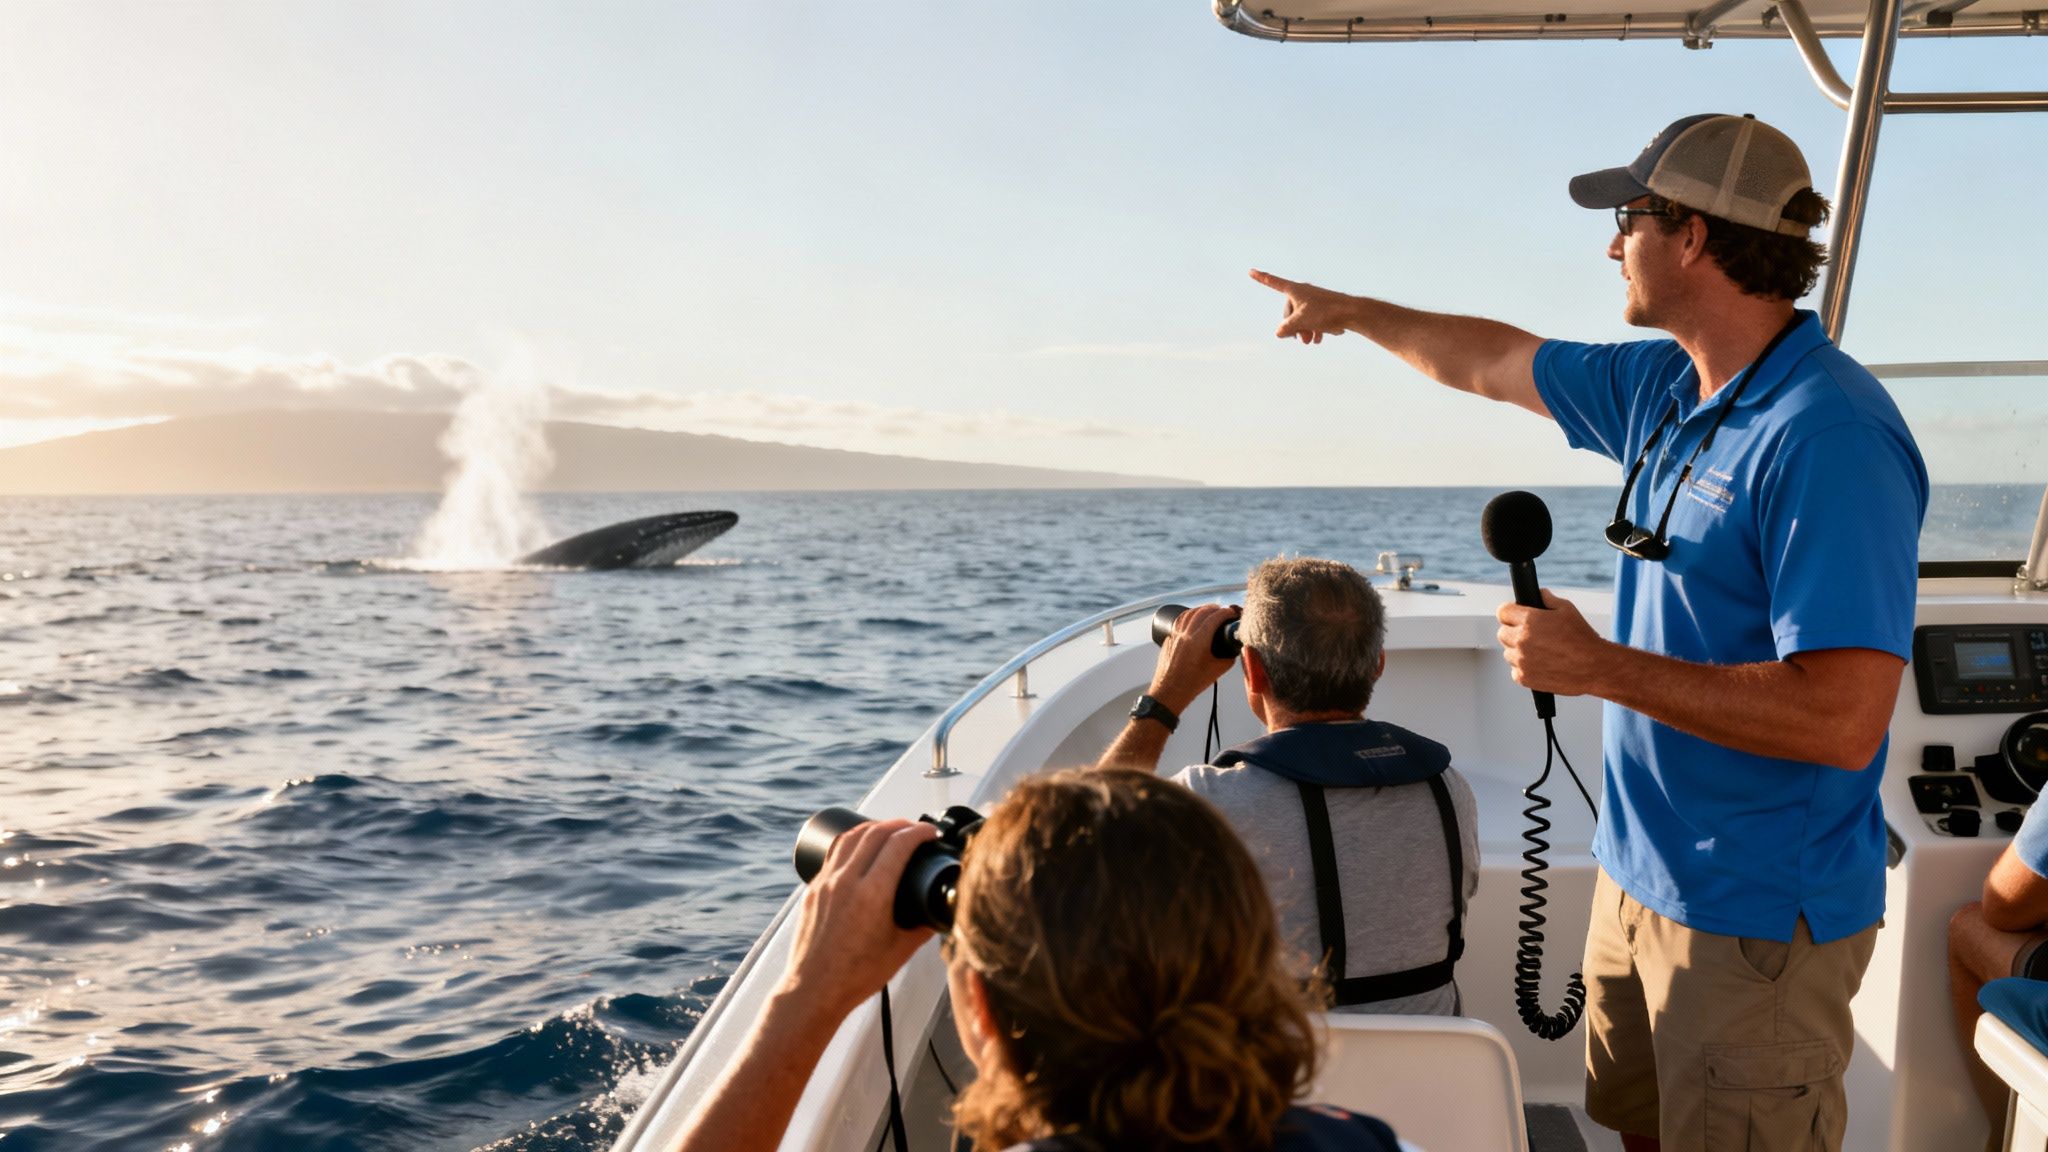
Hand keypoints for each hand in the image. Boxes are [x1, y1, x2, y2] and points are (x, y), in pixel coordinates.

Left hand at [776, 819, 939, 1024]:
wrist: (814, 990)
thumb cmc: (856, 977)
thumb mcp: (901, 951)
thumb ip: (925, 927)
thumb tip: (941, 911)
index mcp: (872, 895)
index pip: (899, 845)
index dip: (920, 832)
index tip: (932, 833)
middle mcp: (846, 882)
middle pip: (875, 833)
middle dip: (900, 825)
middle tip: (916, 829)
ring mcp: (825, 883)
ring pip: (851, 837)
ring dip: (874, 827)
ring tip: (890, 831)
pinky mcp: (813, 890)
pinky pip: (834, 853)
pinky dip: (852, 841)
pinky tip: (861, 848)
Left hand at [1149, 603, 1240, 711]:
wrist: (1170, 692)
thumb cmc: (1191, 683)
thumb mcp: (1217, 671)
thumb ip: (1228, 658)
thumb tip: (1233, 650)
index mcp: (1198, 640)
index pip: (1214, 618)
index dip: (1225, 612)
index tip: (1232, 612)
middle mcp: (1185, 635)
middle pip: (1201, 612)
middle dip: (1214, 608)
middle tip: (1223, 610)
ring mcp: (1175, 636)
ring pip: (1188, 614)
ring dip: (1200, 609)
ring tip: (1209, 611)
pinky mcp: (1168, 640)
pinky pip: (1178, 622)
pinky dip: (1188, 616)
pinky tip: (1192, 619)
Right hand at [1250, 269, 1357, 344]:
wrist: (1352, 313)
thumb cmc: (1325, 313)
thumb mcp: (1300, 322)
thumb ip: (1285, 328)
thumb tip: (1280, 332)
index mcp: (1295, 289)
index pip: (1273, 282)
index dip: (1261, 278)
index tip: (1250, 271)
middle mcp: (1303, 292)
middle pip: (1288, 311)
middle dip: (1293, 327)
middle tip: (1302, 340)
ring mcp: (1313, 300)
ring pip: (1301, 318)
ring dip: (1304, 332)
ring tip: (1311, 342)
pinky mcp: (1323, 308)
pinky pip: (1312, 320)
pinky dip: (1314, 330)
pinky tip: (1321, 339)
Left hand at [1496, 590, 1609, 696]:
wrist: (1595, 667)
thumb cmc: (1583, 638)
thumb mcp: (1567, 609)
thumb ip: (1547, 599)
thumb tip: (1539, 594)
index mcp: (1529, 621)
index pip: (1503, 611)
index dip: (1511, 612)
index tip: (1516, 616)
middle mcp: (1521, 640)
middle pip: (1502, 632)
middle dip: (1514, 631)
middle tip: (1532, 635)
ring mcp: (1521, 661)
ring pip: (1508, 653)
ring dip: (1519, 651)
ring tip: (1540, 651)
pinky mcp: (1524, 678)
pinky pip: (1515, 670)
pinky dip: (1524, 668)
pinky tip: (1541, 664)